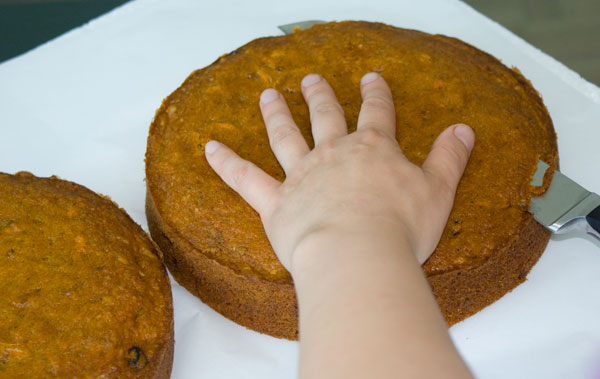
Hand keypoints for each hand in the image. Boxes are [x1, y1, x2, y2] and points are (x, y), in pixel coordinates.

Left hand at [204, 72, 473, 272]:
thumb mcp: (439, 191)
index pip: (376, 113)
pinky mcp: (277, 204)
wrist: (359, 256)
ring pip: (285, 136)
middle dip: (319, 95)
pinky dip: (226, 163)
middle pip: (325, 116)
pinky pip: (246, 179)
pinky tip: (209, 147)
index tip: (371, 78)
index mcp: (373, 150)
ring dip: (276, 113)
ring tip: (268, 94)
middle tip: (310, 78)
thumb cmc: (400, 229)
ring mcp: (302, 177)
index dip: (375, 94)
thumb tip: (464, 130)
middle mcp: (334, 155)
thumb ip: (449, 158)